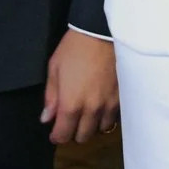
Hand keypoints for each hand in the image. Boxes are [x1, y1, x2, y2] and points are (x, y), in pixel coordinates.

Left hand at [41, 28, 119, 143]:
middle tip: (70, 120)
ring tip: (87, 112)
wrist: (102, 32)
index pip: (63, 135)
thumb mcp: (54, 69)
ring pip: (100, 129)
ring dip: (91, 125)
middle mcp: (91, 110)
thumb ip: (51, 97)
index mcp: (71, 105)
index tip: (54, 131)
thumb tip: (47, 118)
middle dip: (73, 132)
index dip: (56, 136)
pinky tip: (101, 106)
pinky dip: (105, 116)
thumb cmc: (74, 48)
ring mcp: (109, 106)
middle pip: (82, 136)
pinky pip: (114, 118)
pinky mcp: (122, 98)